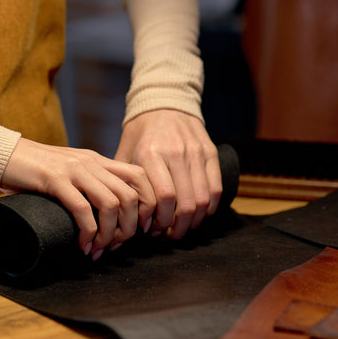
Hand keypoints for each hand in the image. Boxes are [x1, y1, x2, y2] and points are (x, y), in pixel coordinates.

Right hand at [1, 138, 155, 259]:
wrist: (2, 153)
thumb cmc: (34, 170)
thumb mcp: (69, 173)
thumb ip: (87, 184)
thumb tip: (105, 216)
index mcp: (98, 161)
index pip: (140, 177)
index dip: (148, 206)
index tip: (140, 230)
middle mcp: (91, 163)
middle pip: (131, 196)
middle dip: (130, 228)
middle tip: (116, 246)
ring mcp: (74, 170)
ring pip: (111, 204)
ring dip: (109, 234)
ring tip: (98, 250)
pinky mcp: (54, 179)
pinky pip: (82, 209)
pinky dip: (87, 232)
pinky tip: (82, 246)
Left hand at [115, 109, 221, 239]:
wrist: (163, 103)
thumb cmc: (140, 133)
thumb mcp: (124, 152)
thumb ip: (123, 181)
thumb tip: (120, 215)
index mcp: (151, 154)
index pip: (163, 197)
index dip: (160, 221)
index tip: (153, 230)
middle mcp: (176, 153)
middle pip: (187, 203)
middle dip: (178, 227)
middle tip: (169, 235)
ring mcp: (197, 152)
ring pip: (204, 199)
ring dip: (194, 221)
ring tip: (182, 227)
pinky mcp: (211, 152)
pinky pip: (216, 189)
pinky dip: (209, 208)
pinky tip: (198, 214)